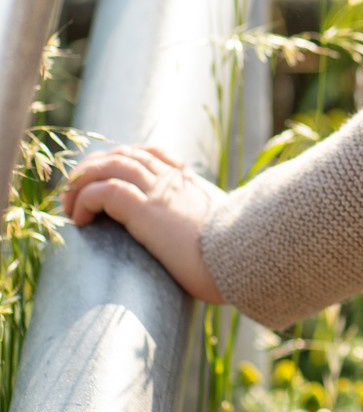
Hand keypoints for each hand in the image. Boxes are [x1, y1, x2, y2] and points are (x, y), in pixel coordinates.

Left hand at [62, 144, 226, 304]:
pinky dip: (84, 200)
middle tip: (75, 191)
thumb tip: (222, 243)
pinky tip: (79, 220)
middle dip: (93, 168)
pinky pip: (103, 191)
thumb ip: (214, 224)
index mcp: (190, 182)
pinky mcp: (145, 208)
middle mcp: (172, 178)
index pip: (150, 153)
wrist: (246, 258)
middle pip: (122, 154)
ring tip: (68, 206)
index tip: (106, 177)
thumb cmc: (239, 255)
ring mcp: (159, 191)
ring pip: (107, 166)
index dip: (123, 159)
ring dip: (80, 183)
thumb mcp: (227, 230)